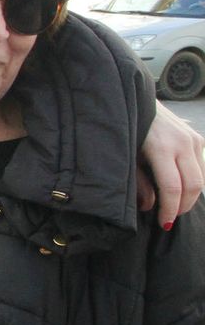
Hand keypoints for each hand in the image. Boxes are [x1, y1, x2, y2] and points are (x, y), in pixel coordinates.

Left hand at [139, 105, 203, 227]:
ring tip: (174, 205)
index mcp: (161, 148)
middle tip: (169, 217)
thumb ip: (139, 183)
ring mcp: (193, 139)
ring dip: (190, 197)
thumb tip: (150, 206)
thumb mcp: (127, 159)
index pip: (172, 187)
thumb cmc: (127, 132)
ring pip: (201, 179)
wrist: (136, 101)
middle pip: (192, 186)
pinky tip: (181, 189)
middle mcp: (182, 143)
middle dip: (182, 207)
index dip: (169, 210)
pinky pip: (202, 168)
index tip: (163, 223)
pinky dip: (194, 183)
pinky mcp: (198, 138)